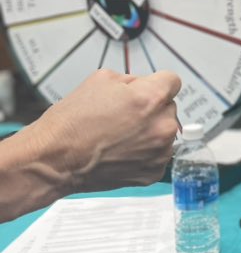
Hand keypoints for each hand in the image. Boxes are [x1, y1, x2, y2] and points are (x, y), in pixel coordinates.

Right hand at [35, 69, 181, 191]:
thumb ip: (132, 79)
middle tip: (125, 115)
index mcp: (151, 98)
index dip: (157, 82)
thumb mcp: (101, 80)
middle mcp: (161, 126)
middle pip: (169, 107)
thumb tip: (144, 84)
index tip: (150, 88)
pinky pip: (158, 155)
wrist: (56, 160)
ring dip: (150, 131)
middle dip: (151, 108)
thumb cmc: (72, 123)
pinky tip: (122, 151)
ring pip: (164, 132)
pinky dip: (145, 152)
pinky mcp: (153, 173)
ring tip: (120, 135)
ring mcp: (159, 152)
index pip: (173, 81)